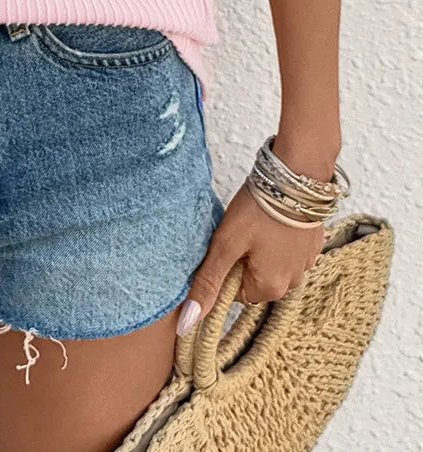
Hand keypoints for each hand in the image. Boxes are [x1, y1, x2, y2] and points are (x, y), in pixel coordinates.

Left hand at [176, 181, 324, 334]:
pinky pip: (289, 250)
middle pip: (256, 279)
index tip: (227, 245)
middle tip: (242, 232)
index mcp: (270, 289)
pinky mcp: (313, 244)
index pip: (237, 292)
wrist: (296, 177)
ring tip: (257, 223)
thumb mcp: (226, 245)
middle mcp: (292, 283)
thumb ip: (208, 283)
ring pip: (273, 264)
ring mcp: (306, 264)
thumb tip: (188, 324)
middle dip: (246, 259)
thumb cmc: (259, 211)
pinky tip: (273, 219)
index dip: (227, 268)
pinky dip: (279, 238)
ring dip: (264, 249)